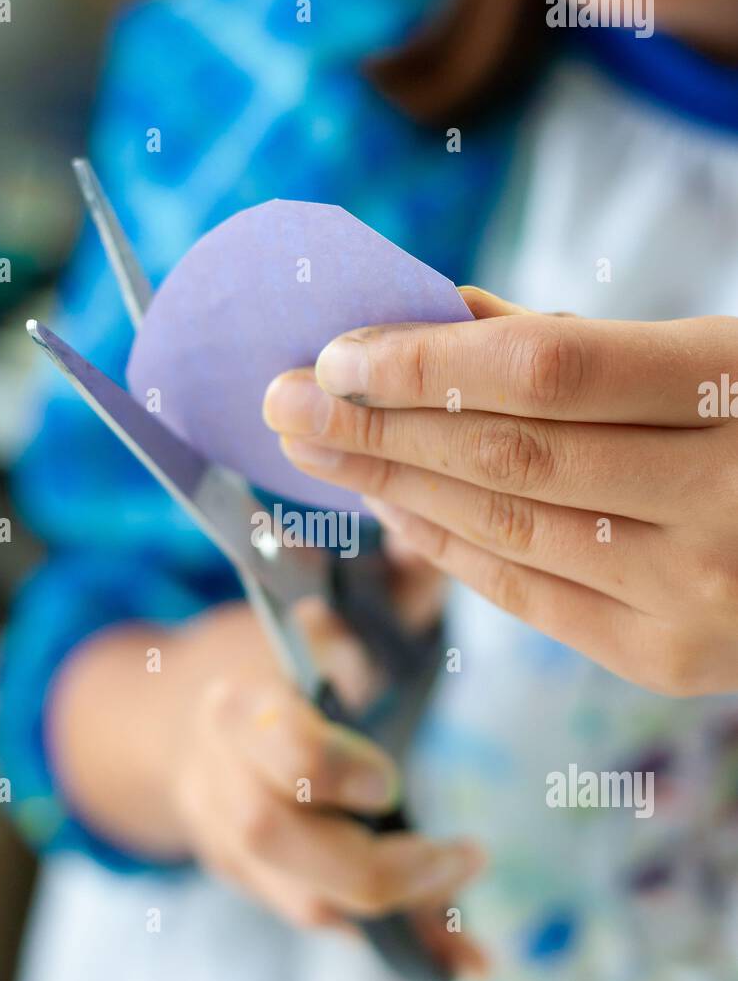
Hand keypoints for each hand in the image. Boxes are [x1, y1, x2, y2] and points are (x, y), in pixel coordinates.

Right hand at [50, 593, 486, 977]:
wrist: (183, 719)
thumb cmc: (268, 657)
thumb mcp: (316, 611)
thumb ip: (382, 586)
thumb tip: (431, 544)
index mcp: (236, 710)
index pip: (276, 752)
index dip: (333, 769)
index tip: (387, 778)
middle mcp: (224, 784)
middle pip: (276, 843)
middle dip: (372, 861)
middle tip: (464, 854)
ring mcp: (236, 846)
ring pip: (304, 901)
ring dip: (402, 909)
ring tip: (475, 897)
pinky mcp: (267, 885)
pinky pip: (335, 926)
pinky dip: (406, 947)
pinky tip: (471, 963)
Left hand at [263, 291, 737, 696]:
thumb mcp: (723, 351)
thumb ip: (590, 343)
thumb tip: (447, 319)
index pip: (545, 371)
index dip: (426, 360)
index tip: (337, 349)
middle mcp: (721, 504)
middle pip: (505, 458)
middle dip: (377, 425)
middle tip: (286, 396)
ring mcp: (696, 597)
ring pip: (504, 532)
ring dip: (395, 487)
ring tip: (322, 449)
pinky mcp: (670, 660)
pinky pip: (527, 596)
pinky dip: (448, 549)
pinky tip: (393, 508)